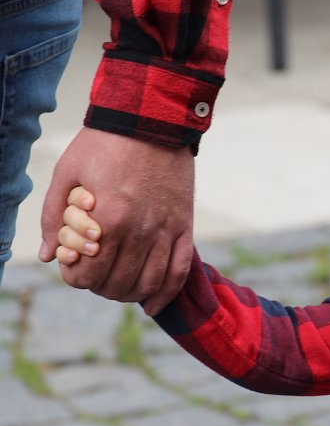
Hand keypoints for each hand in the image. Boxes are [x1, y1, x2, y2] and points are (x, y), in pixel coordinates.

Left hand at [40, 127, 194, 315]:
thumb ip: (54, 217)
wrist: (151, 121)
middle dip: (100, 287)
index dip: (75, 278)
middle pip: (117, 282)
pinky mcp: (184, 226)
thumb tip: (49, 256)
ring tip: (118, 288)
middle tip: (93, 277)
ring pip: (148, 282)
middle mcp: (139, 231)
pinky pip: (178, 270)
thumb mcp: (67, 173)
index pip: (89, 272)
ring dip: (129, 294)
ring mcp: (165, 230)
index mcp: (108, 220)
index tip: (72, 269)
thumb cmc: (104, 144)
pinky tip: (154, 305)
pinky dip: (166, 293)